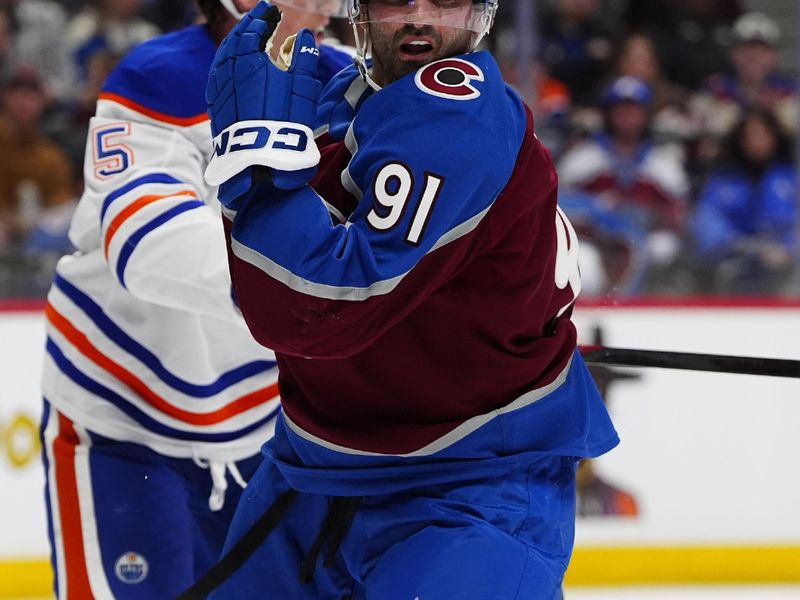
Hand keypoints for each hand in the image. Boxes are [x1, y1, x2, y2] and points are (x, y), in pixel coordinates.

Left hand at [205, 2, 321, 203]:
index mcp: (250, 61)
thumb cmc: (285, 123)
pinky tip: (231, 65)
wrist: (259, 161)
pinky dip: (225, 63)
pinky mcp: (216, 107)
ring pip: (222, 57)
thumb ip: (303, 59)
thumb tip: (303, 36)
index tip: (271, 9)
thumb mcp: (302, 89)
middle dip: (247, 26)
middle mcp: (230, 71)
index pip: (254, 30)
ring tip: (245, 38)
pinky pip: (217, 75)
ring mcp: (220, 89)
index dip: (263, 17)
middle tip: (257, 17)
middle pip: (235, 41)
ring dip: (233, 43)